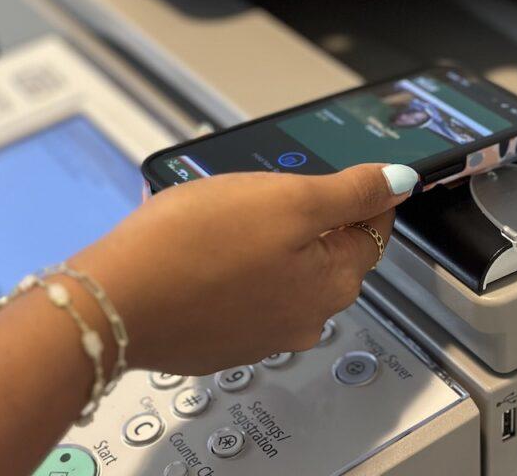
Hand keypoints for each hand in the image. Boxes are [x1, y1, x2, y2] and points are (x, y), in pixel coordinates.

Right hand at [70, 164, 417, 374]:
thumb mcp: (290, 201)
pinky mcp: (225, 337)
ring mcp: (264, 333)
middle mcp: (306, 317)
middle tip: (276, 190)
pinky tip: (205, 249)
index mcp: (333, 283)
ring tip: (229, 216)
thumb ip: (352, 193)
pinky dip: (236, 267)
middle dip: (310, 218)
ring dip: (269, 241)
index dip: (367, 197)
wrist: (116, 302)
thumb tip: (401, 182)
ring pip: (284, 271)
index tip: (362, 179)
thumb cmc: (195, 249)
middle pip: (327, 253)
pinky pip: (246, 290)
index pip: (373, 231)